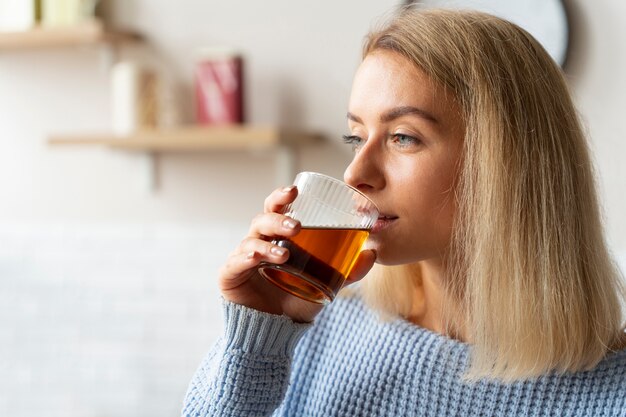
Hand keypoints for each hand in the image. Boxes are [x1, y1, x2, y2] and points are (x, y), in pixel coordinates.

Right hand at [218, 185, 375, 322]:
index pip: (277, 209)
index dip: (282, 197)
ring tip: (286, 254)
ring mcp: (242, 257)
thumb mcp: (326, 284)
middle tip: (296, 225)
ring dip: (268, 242)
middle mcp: (258, 242)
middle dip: (277, 216)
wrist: (275, 331)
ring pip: (251, 239)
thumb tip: (373, 253)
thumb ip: (348, 271)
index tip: (295, 190)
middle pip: (262, 218)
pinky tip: (260, 259)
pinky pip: (237, 261)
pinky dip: (249, 257)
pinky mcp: (230, 275)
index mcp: (278, 237)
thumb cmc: (296, 301)